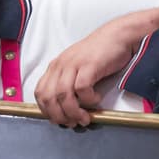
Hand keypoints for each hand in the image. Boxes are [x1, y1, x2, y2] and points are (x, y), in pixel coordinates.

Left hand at [35, 7, 158, 126]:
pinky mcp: (89, 65)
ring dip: (73, 112)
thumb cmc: (100, 53)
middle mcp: (61, 65)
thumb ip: (68, 84)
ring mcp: (74, 64)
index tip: (59, 120)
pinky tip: (96, 99)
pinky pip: (82, 89)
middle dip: (59, 116)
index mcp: (55, 66)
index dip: (47, 111)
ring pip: (63, 96)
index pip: (40, 93)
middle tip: (72, 123)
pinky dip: (88, 99)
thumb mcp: (77, 67)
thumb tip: (66, 109)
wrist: (118, 35)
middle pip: (48, 97)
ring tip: (85, 117)